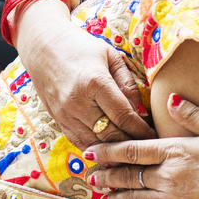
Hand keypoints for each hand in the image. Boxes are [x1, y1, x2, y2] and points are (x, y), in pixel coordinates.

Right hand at [14, 0, 155, 147]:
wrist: (43, 45)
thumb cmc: (81, 47)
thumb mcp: (110, 57)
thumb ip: (127, 84)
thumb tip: (141, 111)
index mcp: (95, 82)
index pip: (124, 116)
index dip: (141, 130)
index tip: (155, 136)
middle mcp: (78, 101)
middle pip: (110, 134)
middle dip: (131, 144)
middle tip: (148, 148)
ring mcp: (65, 113)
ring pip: (95, 143)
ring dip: (114, 151)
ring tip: (132, 153)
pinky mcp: (57, 119)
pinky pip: (79, 142)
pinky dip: (96, 149)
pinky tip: (110, 151)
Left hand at [88, 96, 198, 198]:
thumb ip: (195, 114)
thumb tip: (172, 99)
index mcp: (177, 151)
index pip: (132, 150)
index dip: (108, 151)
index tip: (92, 151)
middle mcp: (168, 177)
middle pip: (127, 175)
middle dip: (106, 175)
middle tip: (91, 174)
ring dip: (114, 196)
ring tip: (102, 194)